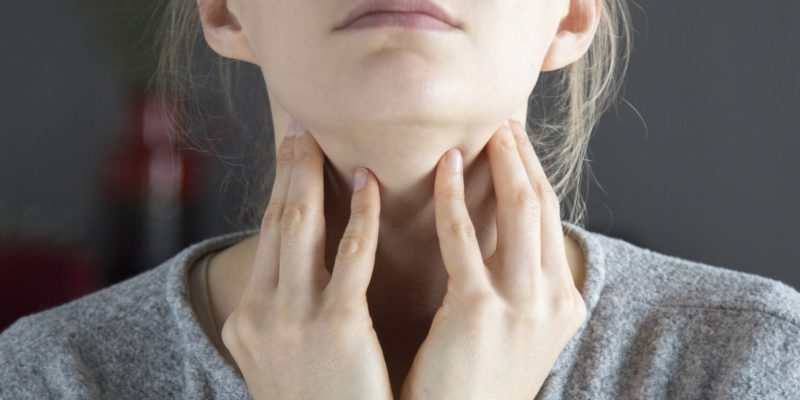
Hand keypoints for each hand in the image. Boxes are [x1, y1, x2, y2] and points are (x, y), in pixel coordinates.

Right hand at [220, 122, 392, 399]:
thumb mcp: (285, 361)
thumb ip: (290, 316)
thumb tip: (307, 274)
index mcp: (248, 320)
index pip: (266, 241)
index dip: (278, 192)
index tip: (289, 156)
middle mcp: (261, 314)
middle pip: (275, 223)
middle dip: (287, 170)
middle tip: (299, 129)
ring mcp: (293, 321)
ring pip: (300, 229)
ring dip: (312, 177)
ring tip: (323, 139)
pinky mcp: (335, 330)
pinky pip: (348, 259)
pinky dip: (358, 218)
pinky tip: (370, 186)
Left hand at [399, 119, 587, 399]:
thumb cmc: (476, 382)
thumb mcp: (517, 334)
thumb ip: (521, 288)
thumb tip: (506, 241)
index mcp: (564, 302)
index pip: (552, 220)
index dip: (535, 174)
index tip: (517, 142)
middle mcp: (553, 299)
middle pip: (543, 206)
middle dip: (524, 158)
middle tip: (503, 120)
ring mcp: (523, 305)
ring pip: (518, 210)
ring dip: (501, 163)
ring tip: (482, 130)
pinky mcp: (480, 310)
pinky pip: (464, 238)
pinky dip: (454, 197)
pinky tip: (444, 168)